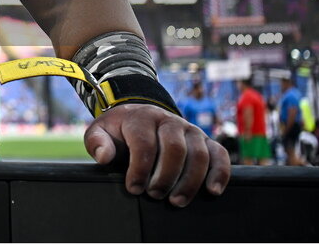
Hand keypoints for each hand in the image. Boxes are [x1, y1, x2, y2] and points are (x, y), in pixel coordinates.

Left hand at [84, 103, 230, 206]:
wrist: (139, 117)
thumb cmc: (120, 131)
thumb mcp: (101, 132)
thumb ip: (98, 142)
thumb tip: (105, 157)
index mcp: (142, 117)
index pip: (145, 143)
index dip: (140, 169)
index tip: (134, 188)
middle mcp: (169, 121)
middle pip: (175, 149)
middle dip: (165, 177)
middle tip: (154, 195)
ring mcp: (190, 130)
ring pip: (199, 154)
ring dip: (189, 181)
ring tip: (176, 201)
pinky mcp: (206, 140)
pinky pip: (219, 154)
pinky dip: (220, 173)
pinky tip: (212, 190)